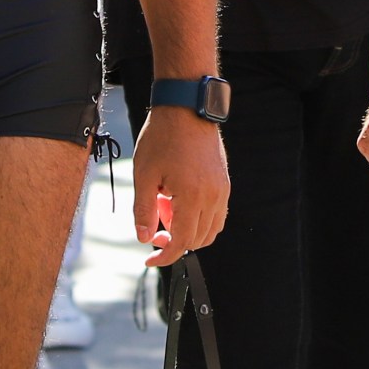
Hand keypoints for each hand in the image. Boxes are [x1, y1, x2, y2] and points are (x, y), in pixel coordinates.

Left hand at [131, 108, 228, 266]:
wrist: (187, 108)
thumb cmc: (162, 137)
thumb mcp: (144, 174)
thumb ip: (143, 210)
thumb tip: (144, 238)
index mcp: (192, 195)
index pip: (182, 241)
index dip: (165, 256)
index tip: (149, 259)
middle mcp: (214, 195)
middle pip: (199, 239)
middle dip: (175, 241)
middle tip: (154, 226)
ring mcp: (223, 189)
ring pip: (211, 229)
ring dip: (189, 230)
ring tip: (166, 208)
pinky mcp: (225, 182)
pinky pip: (217, 213)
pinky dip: (200, 219)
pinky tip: (179, 201)